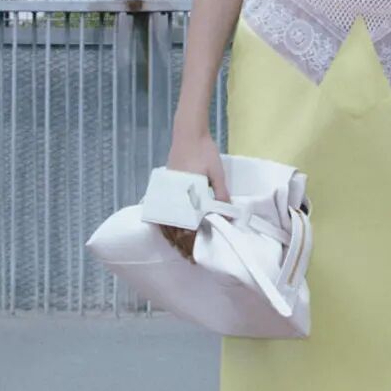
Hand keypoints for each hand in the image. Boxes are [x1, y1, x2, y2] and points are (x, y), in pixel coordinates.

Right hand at [159, 129, 230, 260]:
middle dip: (180, 243)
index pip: (185, 225)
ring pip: (165, 219)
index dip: (190, 242)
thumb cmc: (204, 152)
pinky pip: (163, 209)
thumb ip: (221, 195)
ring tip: (179, 248)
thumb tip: (227, 214)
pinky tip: (170, 230)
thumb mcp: (217, 174)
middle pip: (173, 226)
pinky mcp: (165, 186)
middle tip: (189, 257)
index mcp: (184, 193)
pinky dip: (166, 221)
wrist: (189, 133)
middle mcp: (172, 194)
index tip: (195, 254)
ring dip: (172, 234)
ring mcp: (166, 190)